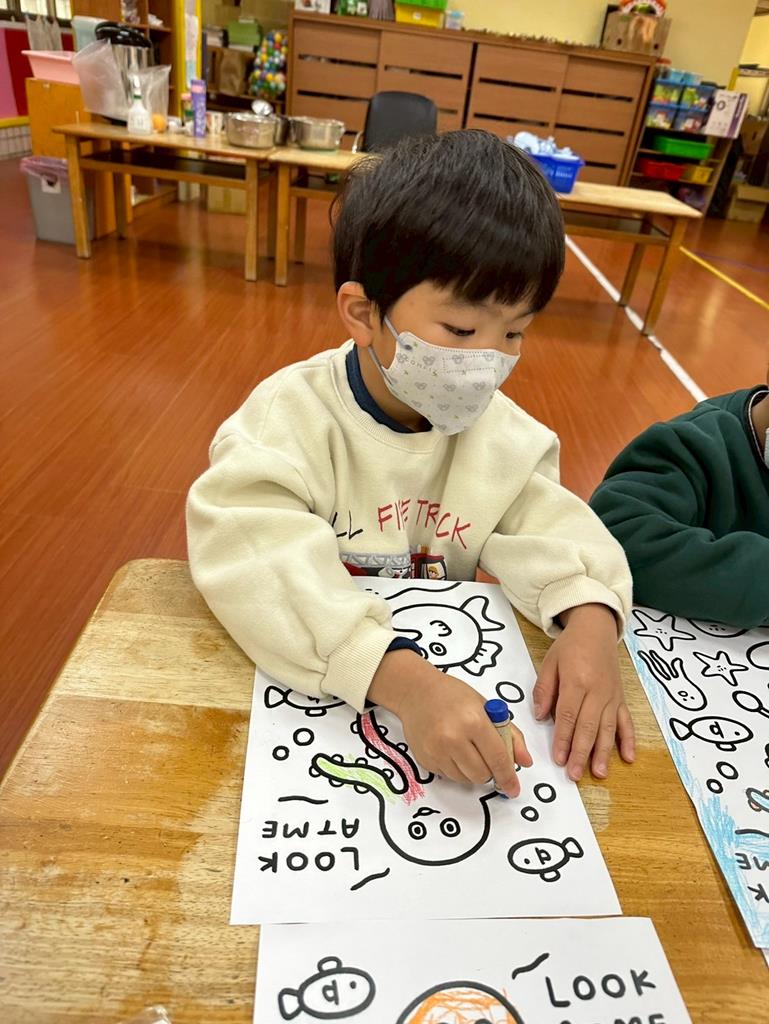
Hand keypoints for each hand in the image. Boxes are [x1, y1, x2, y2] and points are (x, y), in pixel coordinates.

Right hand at [369, 648, 531, 796]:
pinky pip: (449, 777)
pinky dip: (455, 769)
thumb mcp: (487, 707)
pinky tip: (450, 749)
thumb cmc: (454, 696)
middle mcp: (453, 738)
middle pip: (482, 774)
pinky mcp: (425, 759)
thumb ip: (510, 735)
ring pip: (465, 779)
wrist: (416, 692)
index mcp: (474, 721)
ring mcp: (436, 750)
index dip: (508, 777)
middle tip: (485, 754)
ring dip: (472, 771)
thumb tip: (525, 762)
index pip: (498, 758)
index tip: (514, 789)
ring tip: (466, 748)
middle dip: (489, 770)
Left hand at [532, 603, 634, 781]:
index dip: (563, 738)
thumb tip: (539, 717)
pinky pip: (626, 721)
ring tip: (599, 773)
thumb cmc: (570, 647)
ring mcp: (611, 696)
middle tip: (574, 774)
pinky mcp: (620, 698)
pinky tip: (629, 757)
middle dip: (581, 752)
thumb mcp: (550, 663)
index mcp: (576, 681)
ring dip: (604, 752)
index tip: (558, 758)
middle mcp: (597, 691)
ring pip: (608, 728)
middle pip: (588, 726)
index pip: (567, 715)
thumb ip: (544, 690)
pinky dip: (628, 740)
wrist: (596, 629)